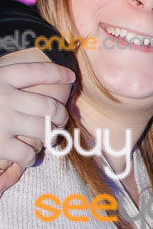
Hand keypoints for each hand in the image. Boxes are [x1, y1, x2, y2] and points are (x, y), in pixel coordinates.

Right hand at [0, 51, 74, 195]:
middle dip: (62, 115)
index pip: (36, 71)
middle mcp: (4, 97)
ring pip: (45, 130)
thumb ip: (5, 81)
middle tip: (61, 121)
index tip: (70, 77)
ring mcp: (3, 121)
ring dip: (50, 137)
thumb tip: (31, 82)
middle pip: (50, 106)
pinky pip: (29, 153)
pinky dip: (31, 156)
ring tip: (47, 138)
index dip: (57, 73)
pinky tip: (26, 155)